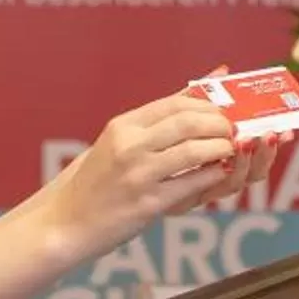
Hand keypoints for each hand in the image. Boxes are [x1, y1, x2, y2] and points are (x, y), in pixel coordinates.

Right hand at [41, 91, 265, 262]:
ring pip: (194, 152)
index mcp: (122, 126)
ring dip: (221, 149)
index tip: (224, 113)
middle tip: (233, 132)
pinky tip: (219, 175)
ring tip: (230, 151)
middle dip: (219, 125)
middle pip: (189, 123)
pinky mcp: (146, 204)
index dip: (208, 106)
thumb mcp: (119, 141)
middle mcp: (129, 146)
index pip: (175, 104)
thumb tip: (213, 77)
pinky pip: (191, 185)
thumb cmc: (97, 179)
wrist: (66, 222)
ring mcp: (137, 175)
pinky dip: (212, 176)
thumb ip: (161, 116)